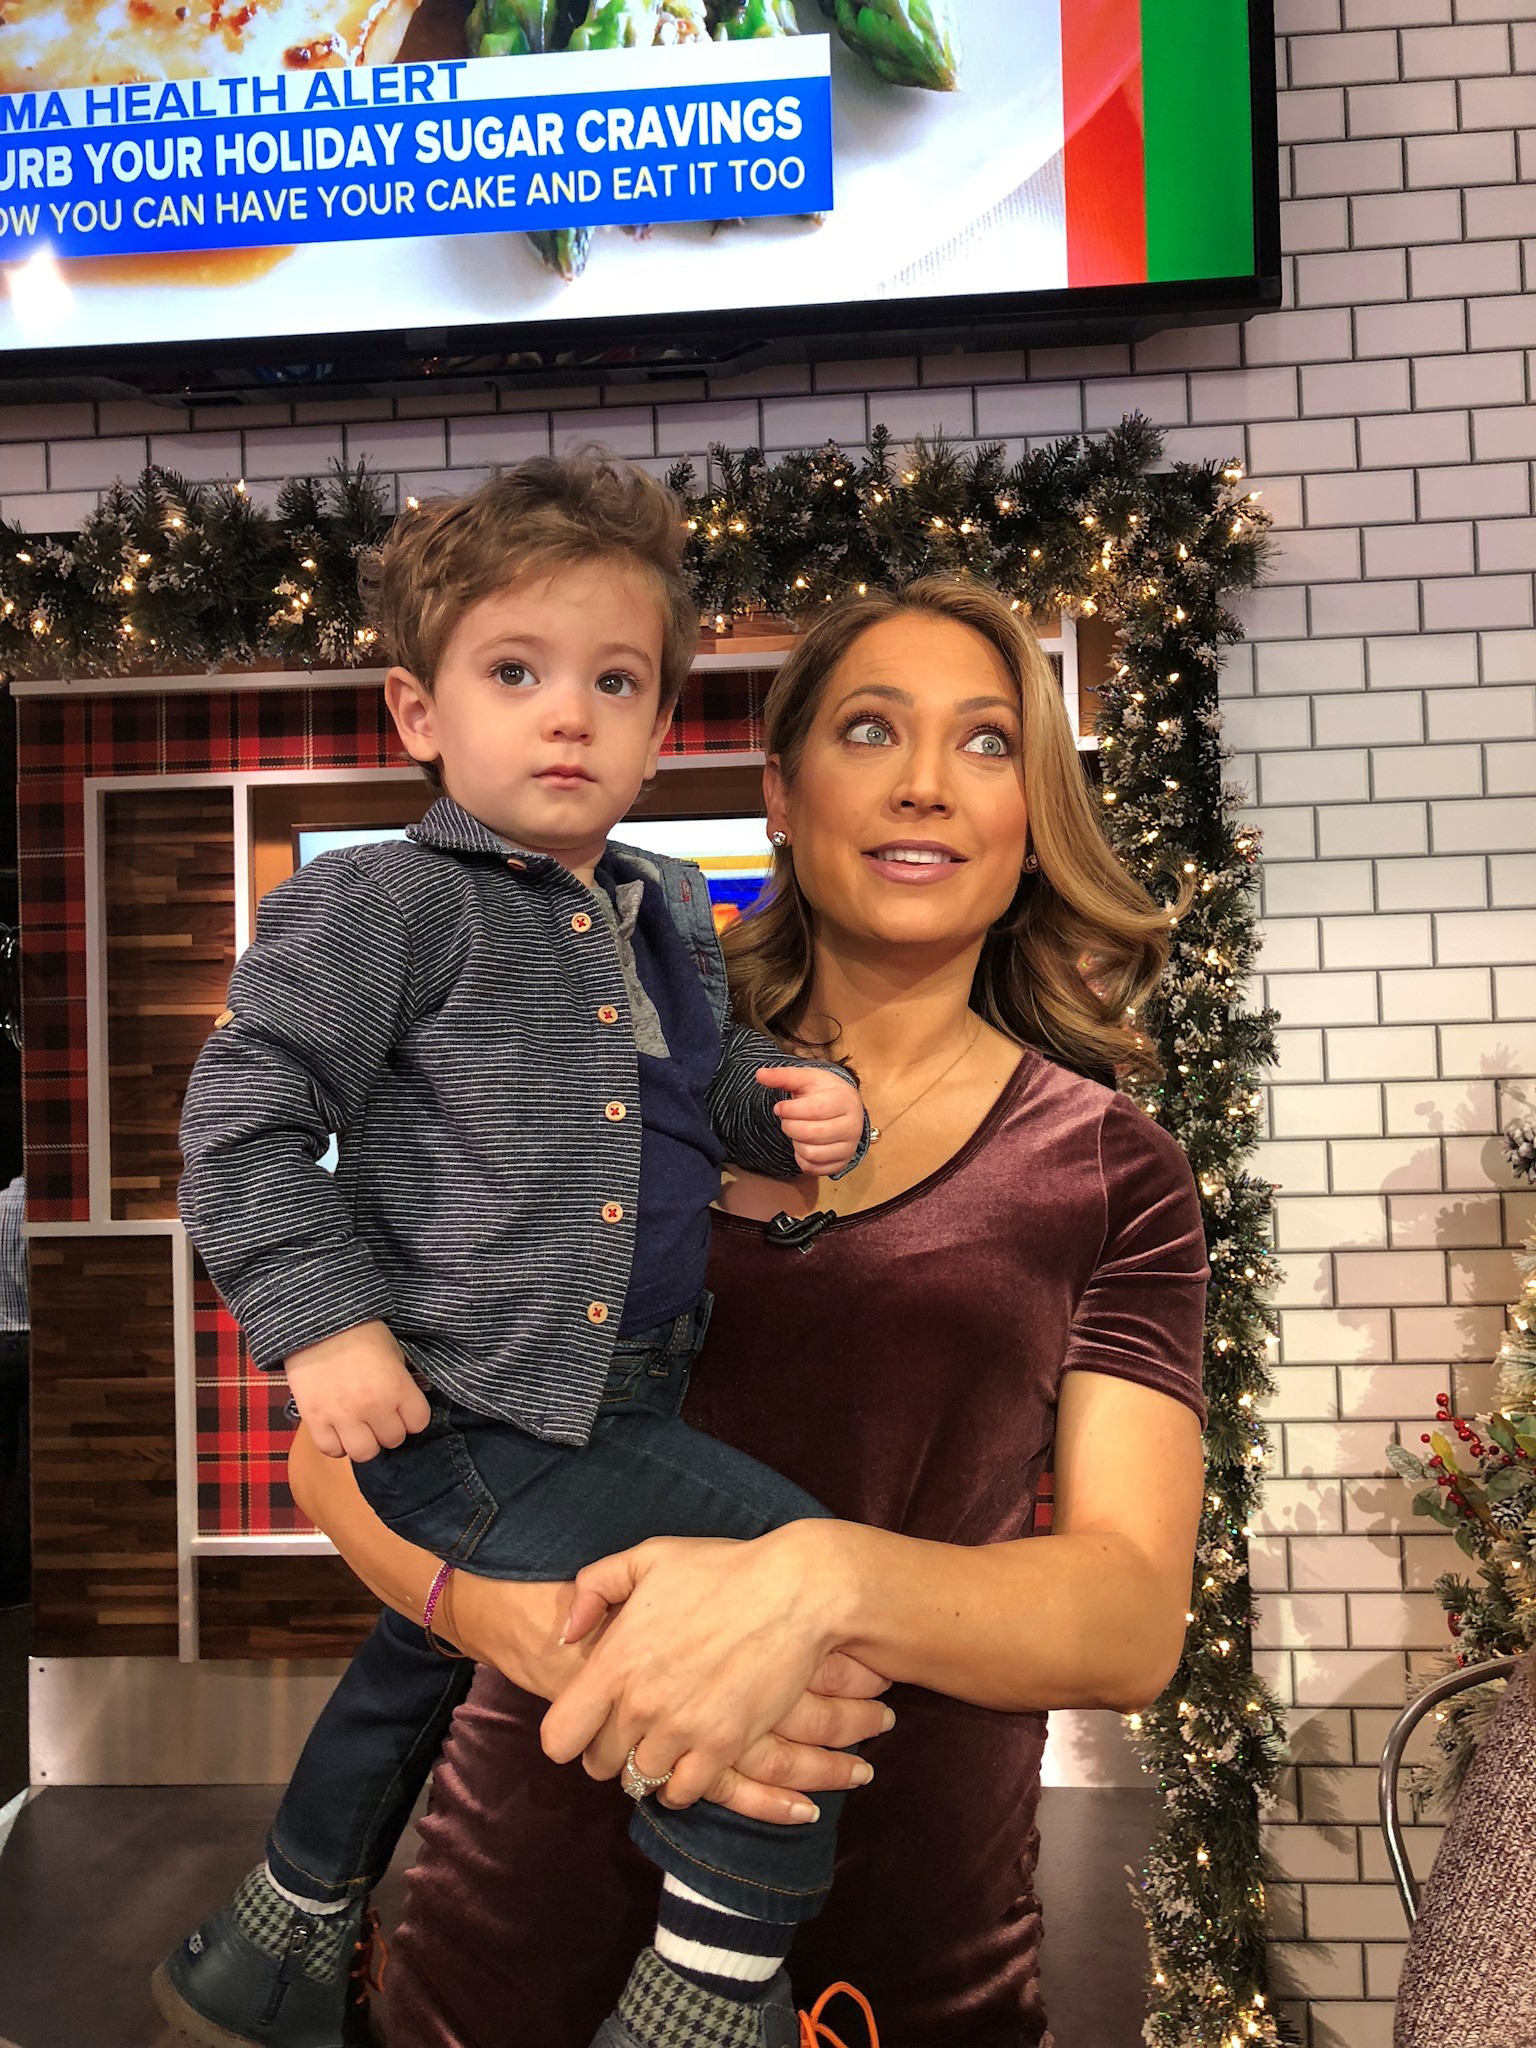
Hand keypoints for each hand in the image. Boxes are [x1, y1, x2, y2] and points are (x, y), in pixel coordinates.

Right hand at [285, 1320, 430, 1462]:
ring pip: (365, 1453)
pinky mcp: (315, 1420)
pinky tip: (337, 1428)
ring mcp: (343, 1417)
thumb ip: (401, 1381)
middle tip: (378, 1414)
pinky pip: (332, 1451)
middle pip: (393, 1440)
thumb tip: (403, 1403)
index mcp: (397, 1388)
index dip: (412, 1416)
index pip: (418, 1423)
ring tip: (358, 1426)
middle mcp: (373, 1407)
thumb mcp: (393, 1351)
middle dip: (388, 1428)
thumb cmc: (361, 1332)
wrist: (317, 1323)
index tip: (402, 1408)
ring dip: (365, 1441)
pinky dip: (336, 1444)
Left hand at [449, 1570, 889, 1823]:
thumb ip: (594, 1588)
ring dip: (647, 1763)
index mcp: (614, 1663)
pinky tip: (689, 1757)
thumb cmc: (721, 1570)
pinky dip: (681, 1781)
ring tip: (662, 1739)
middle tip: (632, 1725)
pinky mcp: (723, 1746)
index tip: (587, 1719)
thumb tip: (566, 1636)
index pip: (558, 1738)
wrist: (794, 1591)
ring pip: (640, 1779)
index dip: (568, 1733)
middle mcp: (640, 1705)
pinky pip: (683, 1792)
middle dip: (609, 1747)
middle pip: (599, 1763)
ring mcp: (682, 1730)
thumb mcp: (648, 1557)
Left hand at [756, 1065, 864, 1176]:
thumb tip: (759, 1074)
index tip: (778, 1107)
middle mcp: (853, 1125)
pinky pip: (813, 1168)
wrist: (844, 1107)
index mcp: (845, 1100)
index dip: (791, 1110)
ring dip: (795, 1142)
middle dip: (790, 1126)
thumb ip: (782, 1076)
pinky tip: (804, 1144)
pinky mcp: (842, 1163)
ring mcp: (849, 1147)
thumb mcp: (805, 1078)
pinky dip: (801, 1158)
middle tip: (787, 1119)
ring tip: (798, 1130)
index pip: (816, 1109)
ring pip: (811, 1153)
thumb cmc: (823, 1091)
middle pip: (812, 1133)